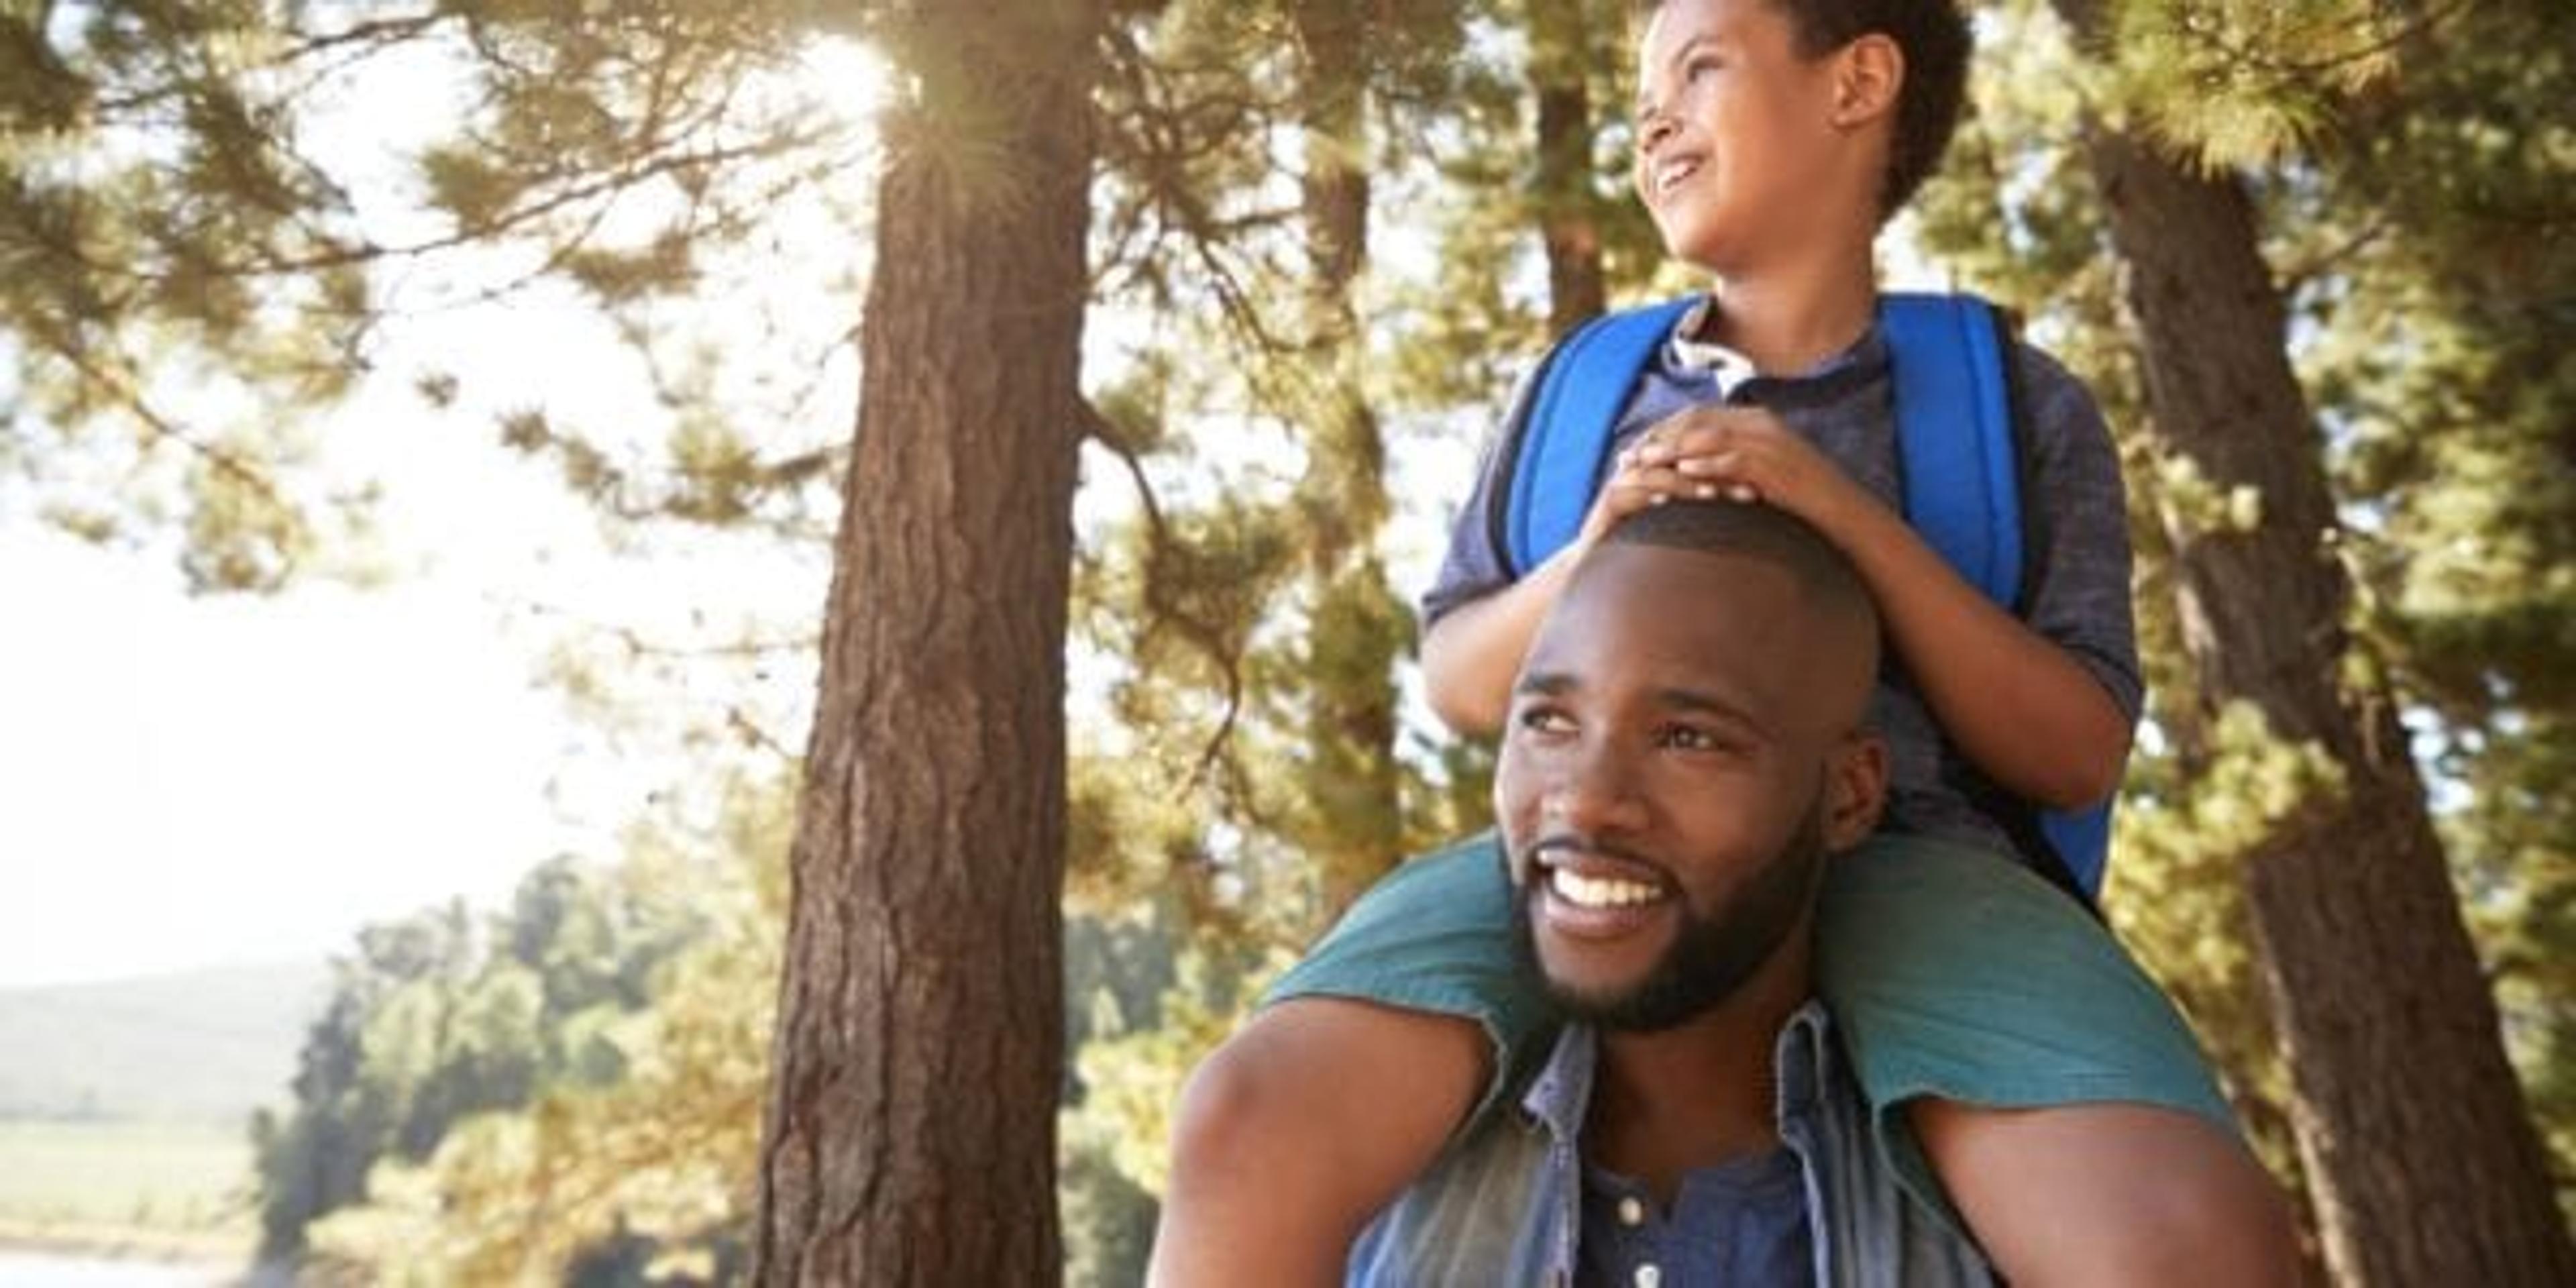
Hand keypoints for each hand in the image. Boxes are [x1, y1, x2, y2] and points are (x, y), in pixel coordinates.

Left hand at [1620, 405, 1876, 536]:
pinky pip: (1739, 458)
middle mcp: (1763, 425)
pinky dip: (1709, 462)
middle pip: (1697, 421)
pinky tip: (1684, 473)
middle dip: (1658, 439)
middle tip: (1627, 458)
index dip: (1661, 432)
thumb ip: (1728, 472)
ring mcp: (1773, 443)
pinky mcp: (1781, 465)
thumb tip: (1691, 480)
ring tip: (1643, 463)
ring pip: (1712, 436)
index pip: (1697, 417)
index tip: (1633, 452)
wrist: (1849, 522)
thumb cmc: (1801, 509)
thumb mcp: (1759, 482)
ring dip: (1674, 448)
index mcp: (1756, 423)